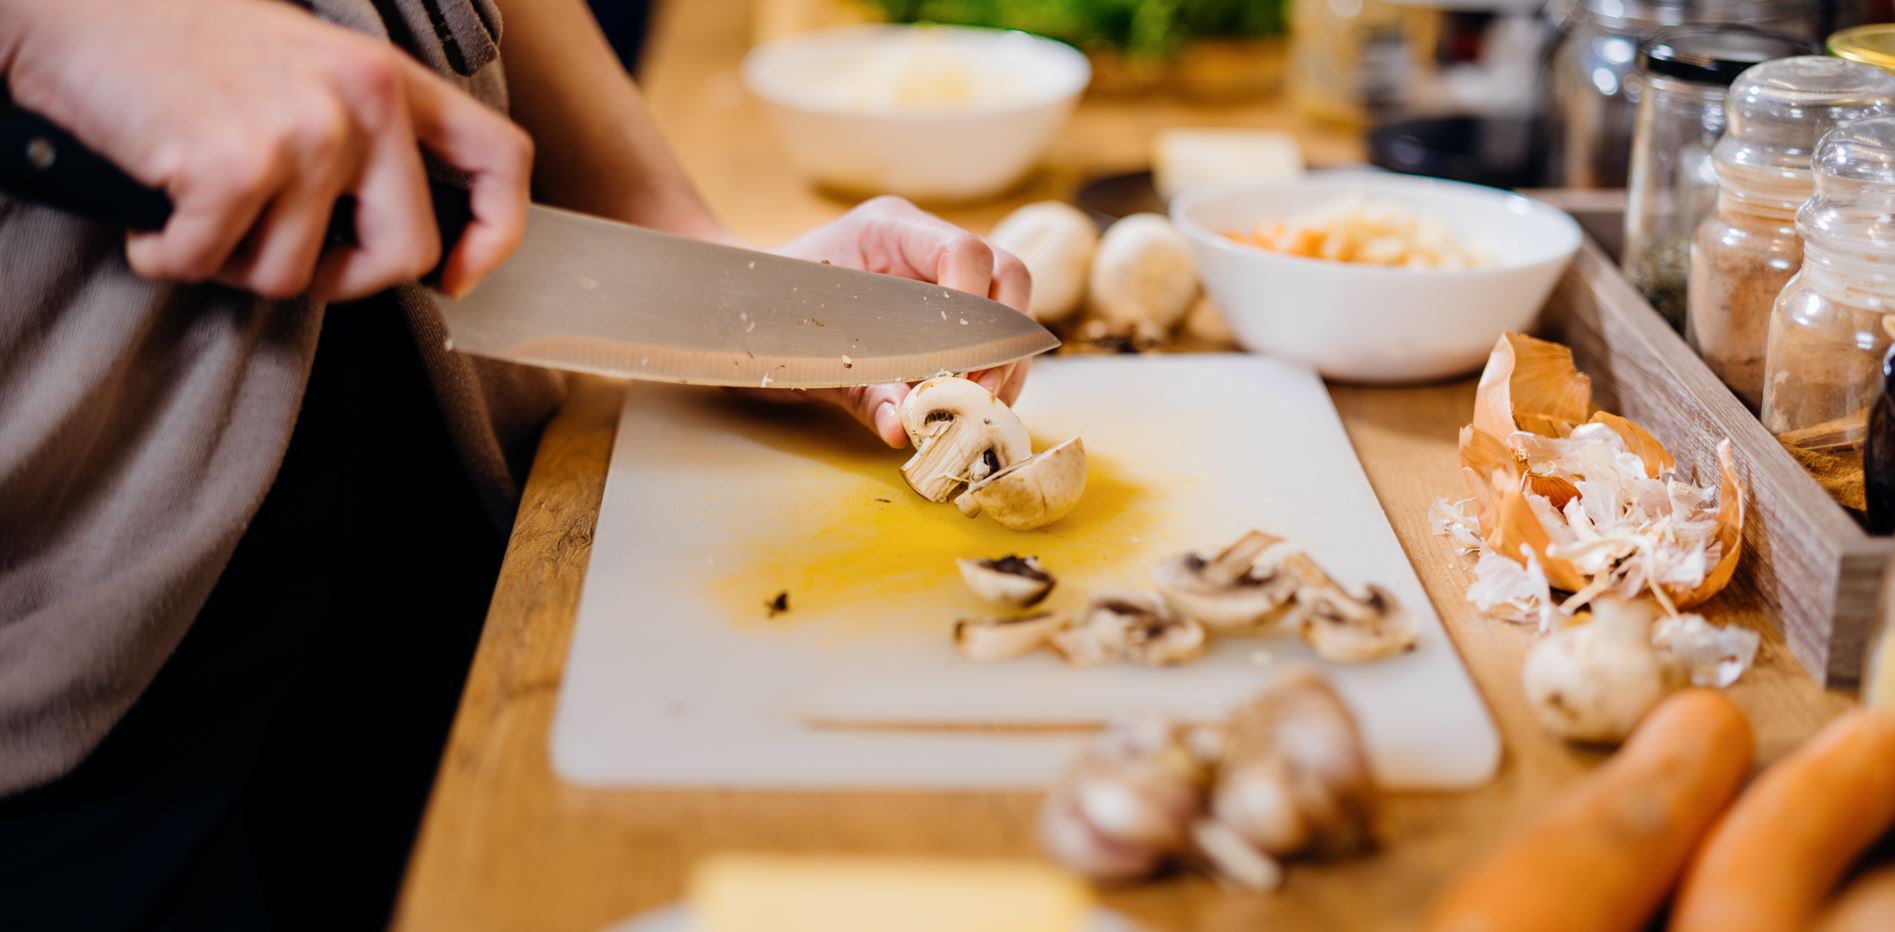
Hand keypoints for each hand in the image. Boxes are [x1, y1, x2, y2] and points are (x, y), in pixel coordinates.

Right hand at [0, 0, 532, 299]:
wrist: (79, 9)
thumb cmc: (185, 46)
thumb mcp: (308, 70)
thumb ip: (365, 136)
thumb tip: (395, 235)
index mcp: (389, 79)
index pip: (499, 159)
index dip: (495, 233)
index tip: (458, 274)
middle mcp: (361, 103)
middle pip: (406, 253)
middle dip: (342, 280)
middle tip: (283, 258)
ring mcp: (303, 134)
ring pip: (294, 274)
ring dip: (234, 262)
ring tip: (198, 207)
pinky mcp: (235, 166)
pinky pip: (211, 265)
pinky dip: (169, 255)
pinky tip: (154, 214)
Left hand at [770, 196, 1034, 447]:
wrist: (743, 311)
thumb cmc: (767, 317)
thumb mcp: (808, 357)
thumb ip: (861, 391)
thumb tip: (903, 430)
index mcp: (888, 229)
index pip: (963, 250)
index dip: (975, 307)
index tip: (959, 367)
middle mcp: (924, 245)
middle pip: (1006, 274)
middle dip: (1004, 343)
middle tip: (980, 398)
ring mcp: (940, 274)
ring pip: (1009, 309)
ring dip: (1003, 365)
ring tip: (978, 413)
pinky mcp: (946, 311)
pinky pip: (991, 337)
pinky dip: (990, 374)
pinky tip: (971, 409)